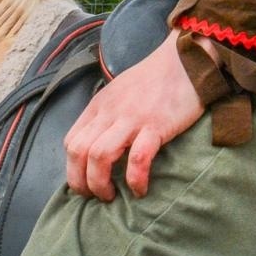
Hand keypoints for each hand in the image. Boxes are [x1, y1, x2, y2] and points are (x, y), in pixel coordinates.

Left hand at [63, 31, 204, 199]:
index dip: (73, 169)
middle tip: (96, 197)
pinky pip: (137, 158)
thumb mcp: (120, 92)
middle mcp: (110, 112)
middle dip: (81, 182)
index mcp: (99, 105)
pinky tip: (141, 189)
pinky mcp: (156, 125)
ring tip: (113, 196)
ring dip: (101, 184)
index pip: (71, 142)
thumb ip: (107, 115)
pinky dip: (135, 179)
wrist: (185, 58)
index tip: (86, 184)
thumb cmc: (155, 79)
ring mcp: (132, 118)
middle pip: (78, 152)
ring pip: (99, 156)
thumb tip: (101, 145)